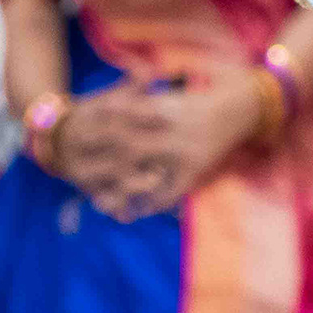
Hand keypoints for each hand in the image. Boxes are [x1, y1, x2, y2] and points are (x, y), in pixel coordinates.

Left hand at [48, 78, 265, 218]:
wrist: (236, 108)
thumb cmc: (196, 103)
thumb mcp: (166, 99)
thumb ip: (137, 101)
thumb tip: (105, 106)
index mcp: (159, 110)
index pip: (121, 121)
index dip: (98, 134)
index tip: (76, 140)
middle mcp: (168, 131)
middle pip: (127, 150)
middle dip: (102, 165)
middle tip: (76, 177)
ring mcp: (182, 152)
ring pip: (145, 176)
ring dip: (121, 193)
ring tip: (99, 205)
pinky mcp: (195, 169)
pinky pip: (171, 191)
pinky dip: (154, 204)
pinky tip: (137, 213)